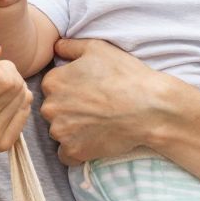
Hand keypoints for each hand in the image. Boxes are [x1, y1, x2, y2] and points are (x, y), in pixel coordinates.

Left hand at [38, 37, 164, 163]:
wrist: (149, 107)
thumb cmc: (125, 75)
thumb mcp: (97, 48)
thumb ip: (69, 46)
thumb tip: (56, 47)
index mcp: (52, 81)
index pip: (52, 87)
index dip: (70, 89)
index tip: (88, 91)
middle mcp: (50, 107)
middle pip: (53, 110)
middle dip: (68, 110)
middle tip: (94, 108)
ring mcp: (61, 131)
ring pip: (59, 132)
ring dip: (73, 130)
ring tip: (98, 123)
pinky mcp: (74, 151)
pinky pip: (66, 154)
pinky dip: (77, 150)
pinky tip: (94, 140)